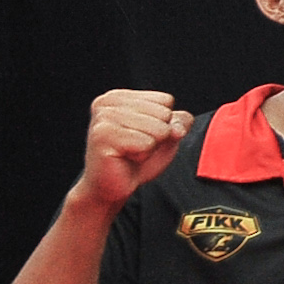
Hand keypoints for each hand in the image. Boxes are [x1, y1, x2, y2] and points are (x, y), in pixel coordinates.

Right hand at [77, 91, 192, 209]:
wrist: (110, 187)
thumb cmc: (135, 159)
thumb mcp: (165, 135)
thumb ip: (179, 121)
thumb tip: (177, 126)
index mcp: (119, 96)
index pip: (166, 100)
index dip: (163, 123)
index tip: (142, 135)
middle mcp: (108, 103)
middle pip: (164, 113)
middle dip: (157, 136)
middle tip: (135, 147)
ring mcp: (104, 118)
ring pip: (158, 128)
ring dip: (150, 146)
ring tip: (130, 152)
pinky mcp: (103, 136)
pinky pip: (146, 143)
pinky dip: (142, 155)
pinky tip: (125, 158)